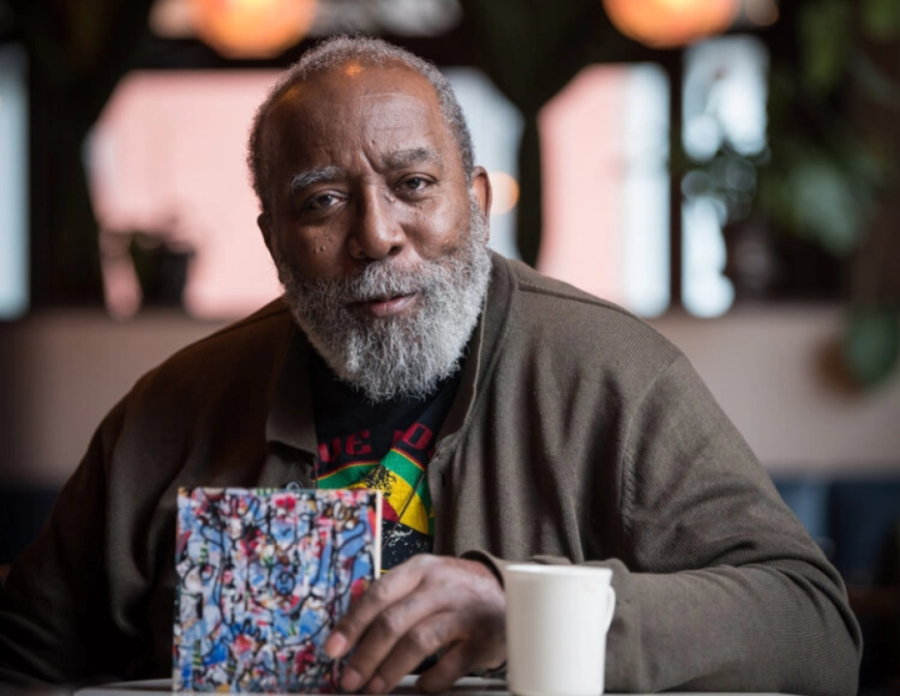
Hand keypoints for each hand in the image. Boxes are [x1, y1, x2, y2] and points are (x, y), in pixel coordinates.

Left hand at [323, 554, 505, 693]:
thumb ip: (394, 599)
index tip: (332, 649)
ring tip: (374, 688)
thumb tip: (349, 634)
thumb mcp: (425, 580)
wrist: (509, 592)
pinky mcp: (483, 638)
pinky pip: (451, 664)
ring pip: (419, 641)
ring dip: (391, 670)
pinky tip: (421, 687)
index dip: (352, 624)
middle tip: (349, 679)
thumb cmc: (454, 590)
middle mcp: (441, 586)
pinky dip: (432, 680)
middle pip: (395, 621)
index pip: (378, 594)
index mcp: (420, 569)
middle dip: (366, 655)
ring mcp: (464, 612)